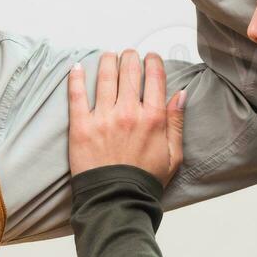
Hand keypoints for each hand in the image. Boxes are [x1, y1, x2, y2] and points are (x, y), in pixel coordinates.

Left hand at [68, 50, 184, 184]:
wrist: (117, 200)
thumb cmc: (145, 181)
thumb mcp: (173, 155)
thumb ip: (176, 122)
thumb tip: (181, 94)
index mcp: (153, 118)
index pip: (154, 78)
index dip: (153, 62)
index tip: (150, 57)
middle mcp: (128, 113)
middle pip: (129, 72)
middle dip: (130, 58)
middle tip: (128, 55)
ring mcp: (103, 118)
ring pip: (105, 77)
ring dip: (107, 61)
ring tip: (108, 56)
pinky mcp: (81, 126)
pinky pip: (76, 95)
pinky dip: (76, 78)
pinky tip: (76, 67)